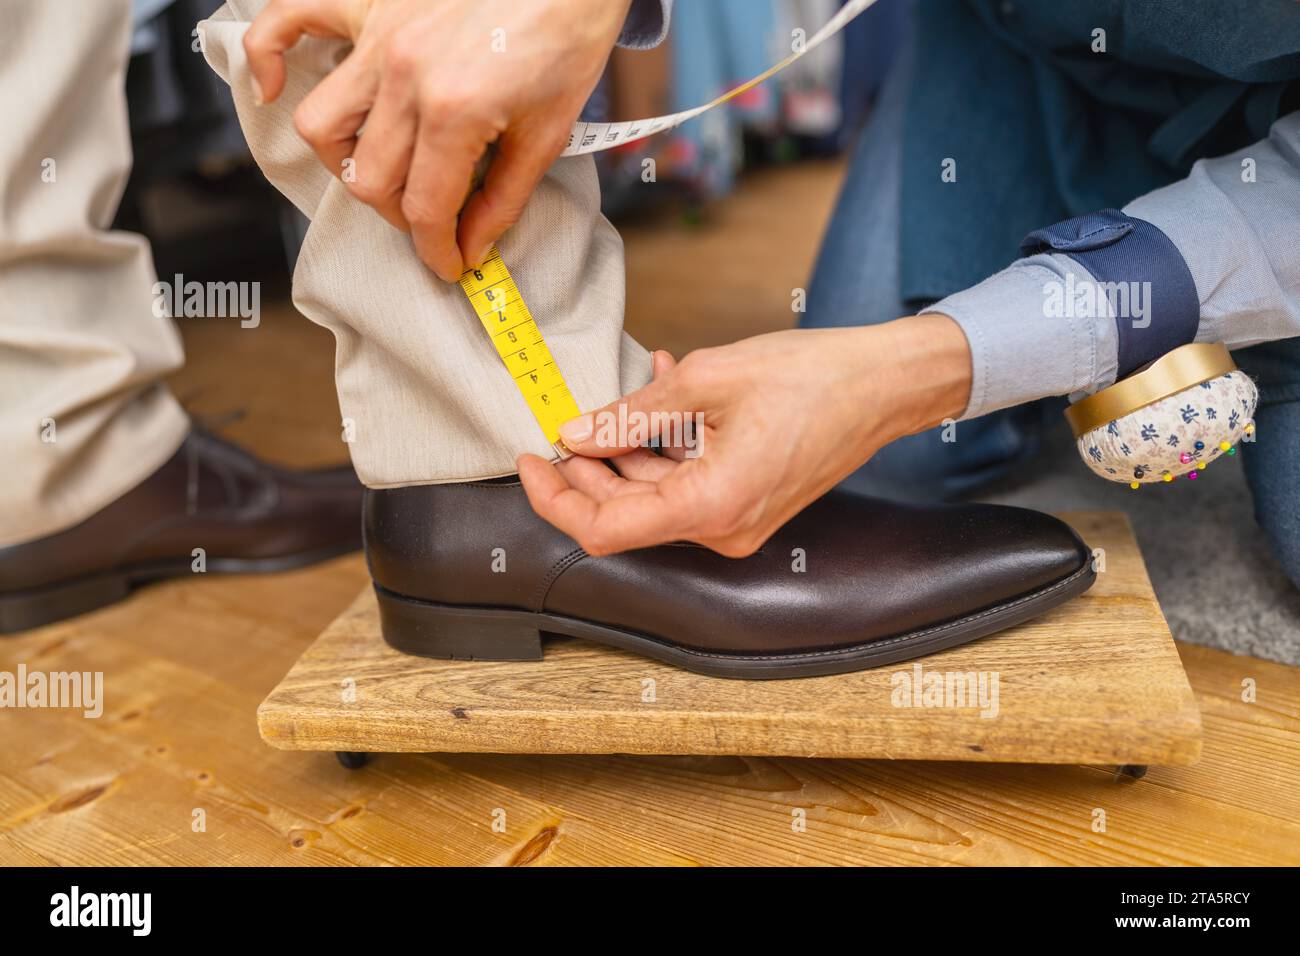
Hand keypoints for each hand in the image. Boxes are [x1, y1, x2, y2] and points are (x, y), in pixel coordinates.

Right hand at [244, 0, 631, 279]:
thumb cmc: (567, 39)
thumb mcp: (548, 132)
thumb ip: (503, 198)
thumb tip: (472, 247)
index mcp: (454, 111)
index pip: (424, 208)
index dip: (437, 250)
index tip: (450, 266)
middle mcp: (404, 75)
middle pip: (370, 179)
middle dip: (402, 216)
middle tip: (435, 219)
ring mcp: (379, 36)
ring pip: (323, 125)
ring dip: (348, 162)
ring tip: (388, 171)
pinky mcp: (369, 3)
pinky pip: (287, 20)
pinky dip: (266, 56)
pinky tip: (269, 88)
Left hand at [517, 314, 973, 556]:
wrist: (883, 386)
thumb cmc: (811, 379)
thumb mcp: (705, 381)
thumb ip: (630, 415)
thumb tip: (574, 434)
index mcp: (711, 505)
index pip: (603, 528)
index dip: (554, 498)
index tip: (531, 459)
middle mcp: (723, 529)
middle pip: (624, 514)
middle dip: (586, 469)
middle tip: (568, 421)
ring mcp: (737, 521)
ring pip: (653, 497)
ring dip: (625, 450)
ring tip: (625, 393)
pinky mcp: (747, 504)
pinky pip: (686, 484)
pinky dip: (663, 448)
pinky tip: (659, 398)